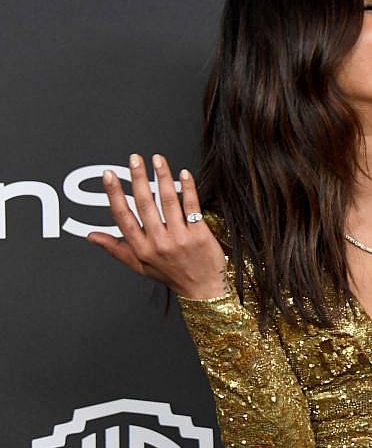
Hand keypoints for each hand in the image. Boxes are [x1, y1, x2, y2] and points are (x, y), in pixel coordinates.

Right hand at [86, 153, 227, 299]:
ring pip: (168, 201)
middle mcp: (158, 243)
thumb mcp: (140, 267)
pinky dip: (187, 188)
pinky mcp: (199, 235)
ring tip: (157, 159)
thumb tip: (91, 236)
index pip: (123, 216)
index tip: (109, 175)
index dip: (114, 194)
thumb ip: (116, 249)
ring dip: (162, 177)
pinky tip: (183, 173)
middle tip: (134, 159)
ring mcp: (179, 238)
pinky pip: (192, 207)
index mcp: (141, 249)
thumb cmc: (172, 275)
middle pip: (144, 204)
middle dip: (138, 178)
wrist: (204, 289)